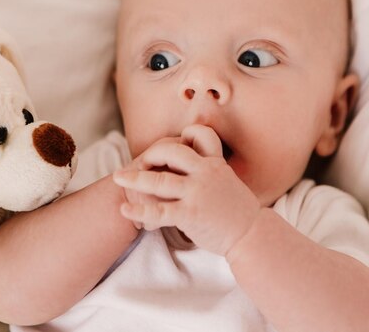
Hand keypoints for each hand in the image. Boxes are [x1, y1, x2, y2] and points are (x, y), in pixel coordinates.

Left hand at [113, 125, 259, 255]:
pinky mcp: (190, 214)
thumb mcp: (227, 180)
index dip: (184, 135)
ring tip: (117, 178)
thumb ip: (209, 170)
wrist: (251, 234)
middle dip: (150, 154)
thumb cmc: (237, 210)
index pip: (199, 135)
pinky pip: (158, 211)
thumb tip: (186, 167)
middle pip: (170, 151)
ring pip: (159, 180)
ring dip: (134, 179)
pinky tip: (125, 209)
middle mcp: (205, 172)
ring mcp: (197, 192)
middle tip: (137, 162)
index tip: (171, 143)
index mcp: (215, 162)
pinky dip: (138, 209)